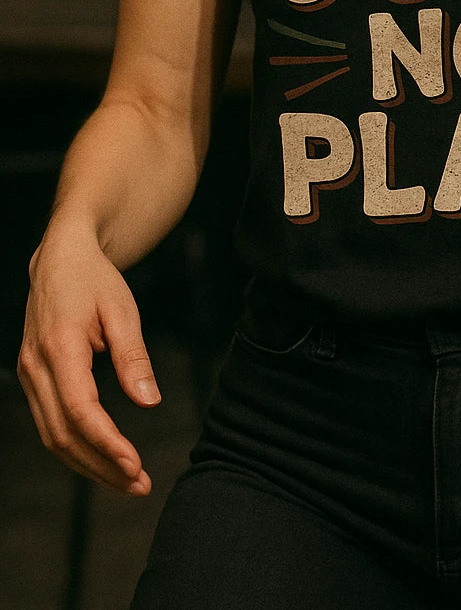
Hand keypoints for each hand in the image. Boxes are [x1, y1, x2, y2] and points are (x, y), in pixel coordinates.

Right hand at [18, 223, 160, 496]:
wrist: (60, 257)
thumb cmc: (94, 279)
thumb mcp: (122, 309)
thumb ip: (134, 357)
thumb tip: (149, 402)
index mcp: (59, 346)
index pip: (80, 410)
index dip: (106, 444)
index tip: (136, 465)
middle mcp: (35, 366)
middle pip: (63, 434)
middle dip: (101, 467)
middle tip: (140, 485)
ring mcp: (28, 374)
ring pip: (53, 436)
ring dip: (88, 464)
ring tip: (128, 481)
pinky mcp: (32, 378)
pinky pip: (51, 423)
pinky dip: (76, 447)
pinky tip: (104, 459)